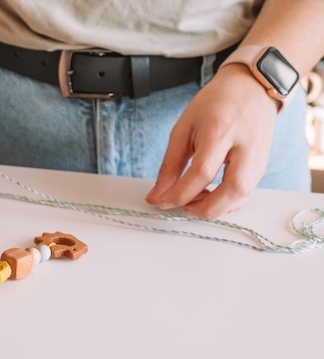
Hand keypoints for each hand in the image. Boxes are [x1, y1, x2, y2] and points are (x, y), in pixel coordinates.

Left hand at [145, 64, 278, 218]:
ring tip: (193, 202)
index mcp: (221, 131)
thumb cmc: (215, 104)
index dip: (180, 193)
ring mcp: (259, 158)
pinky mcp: (262, 167)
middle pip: (233, 190)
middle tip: (183, 209)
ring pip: (242, 196)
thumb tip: (157, 196)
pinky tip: (209, 196)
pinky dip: (225, 203)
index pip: (202, 172)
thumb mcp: (183, 128)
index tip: (162, 202)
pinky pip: (245, 194)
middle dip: (206, 209)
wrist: (250, 89)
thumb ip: (170, 165)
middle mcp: (246, 147)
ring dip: (216, 208)